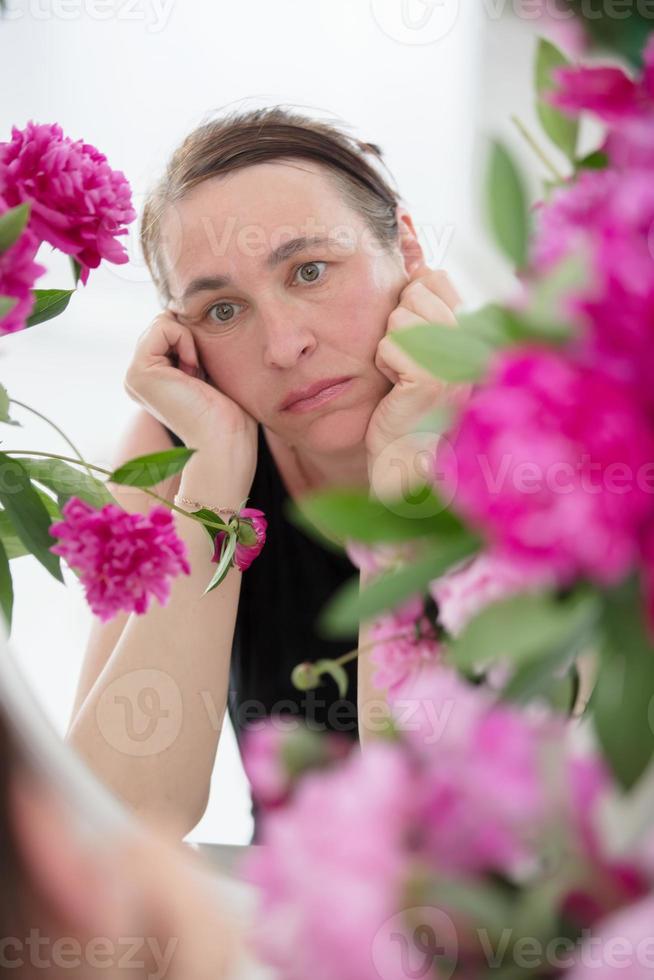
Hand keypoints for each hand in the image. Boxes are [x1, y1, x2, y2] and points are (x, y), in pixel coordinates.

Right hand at [124, 311, 257, 470]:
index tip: (205, 374)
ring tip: (197, 375)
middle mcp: (138, 378)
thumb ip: (192, 346)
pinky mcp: (138, 372)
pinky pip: (164, 326)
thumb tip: (182, 312)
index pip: (170, 330)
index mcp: (153, 378)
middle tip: (202, 376)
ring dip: (191, 341)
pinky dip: (186, 340)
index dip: (195, 340)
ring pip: (163, 321)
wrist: (226, 439)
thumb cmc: (229, 412)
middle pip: (165, 323)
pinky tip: (193, 370)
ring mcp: (135, 375)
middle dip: (191, 340)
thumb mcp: (208, 369)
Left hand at [365, 265, 471, 498]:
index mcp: (478, 328)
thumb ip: (425, 302)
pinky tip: (397, 390)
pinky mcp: (431, 378)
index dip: (412, 301)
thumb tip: (412, 246)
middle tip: (408, 363)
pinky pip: (389, 343)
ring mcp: (457, 359)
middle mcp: (476, 341)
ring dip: (389, 347)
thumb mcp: (421, 344)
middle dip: (399, 325)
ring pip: (400, 316)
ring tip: (403, 378)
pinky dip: (384, 364)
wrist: (405, 458)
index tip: (415, 341)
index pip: (436, 277)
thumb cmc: (408, 401)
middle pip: (416, 290)